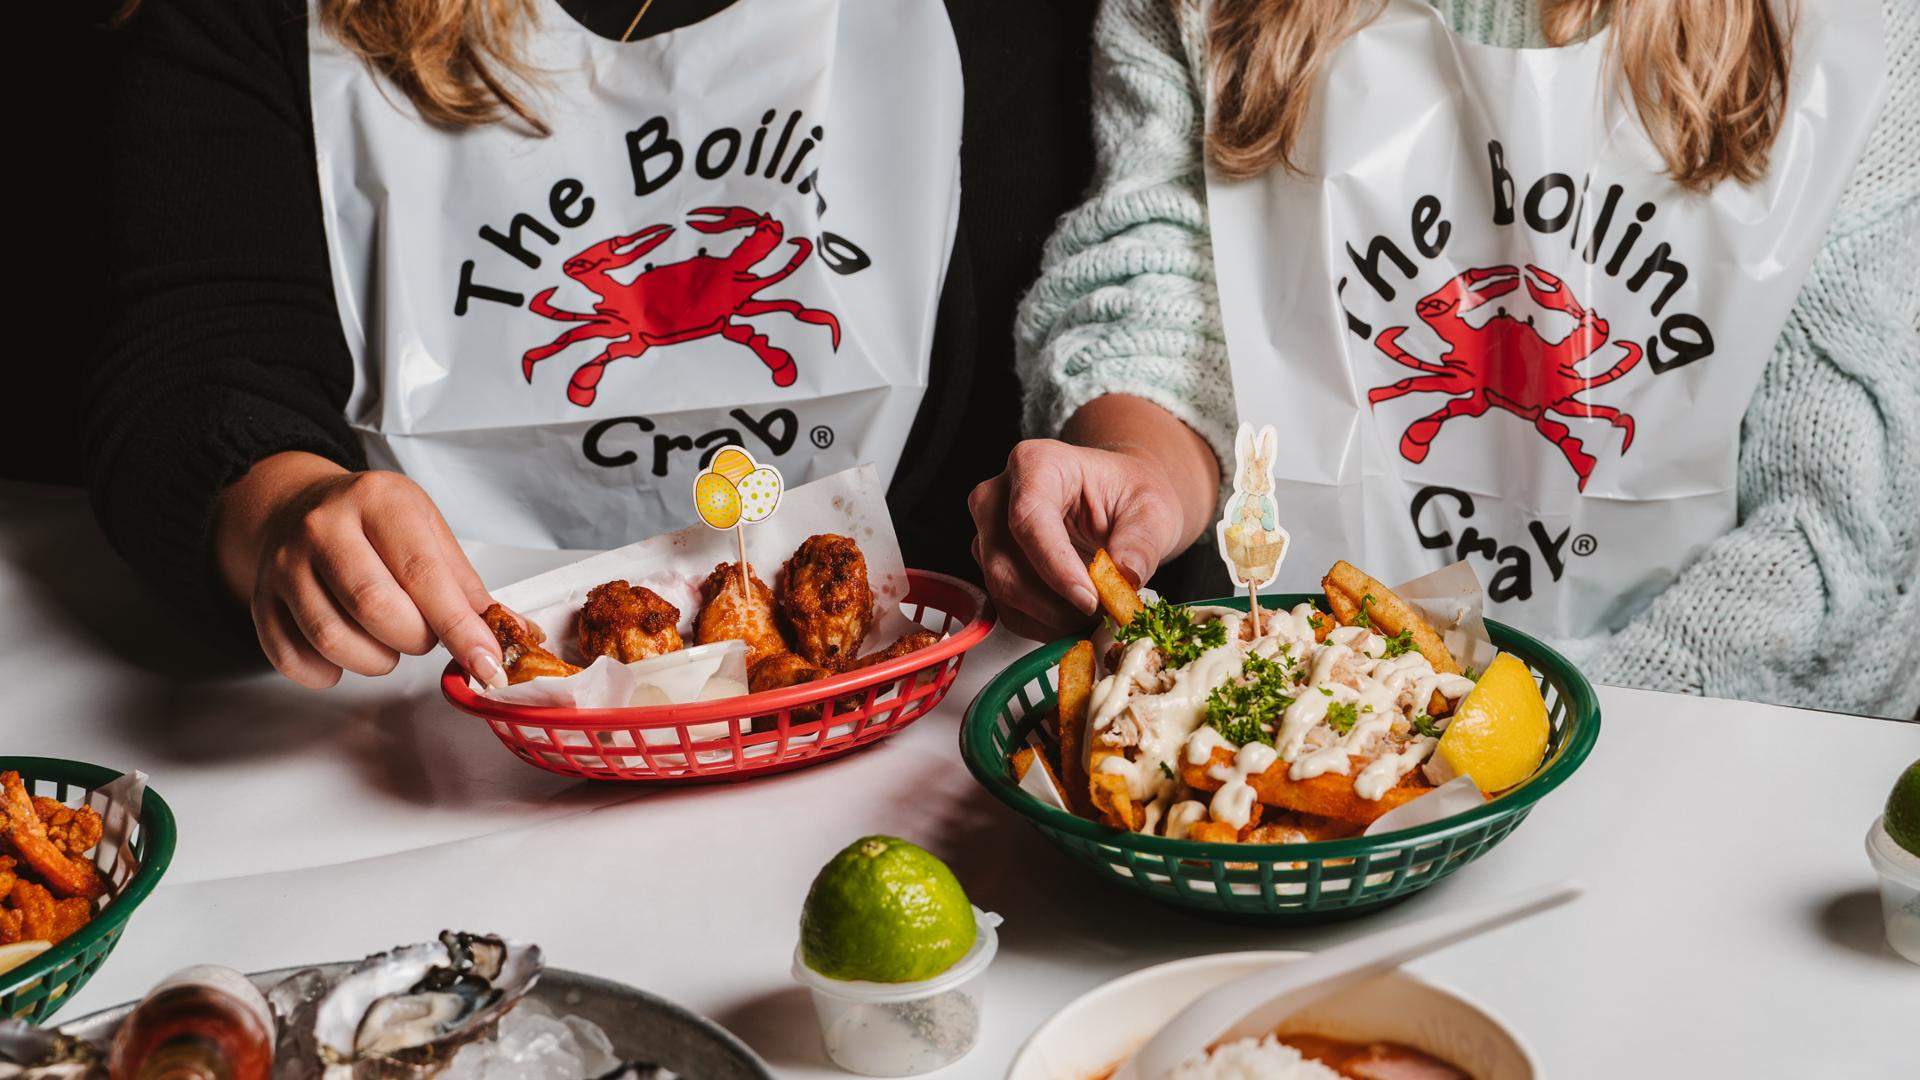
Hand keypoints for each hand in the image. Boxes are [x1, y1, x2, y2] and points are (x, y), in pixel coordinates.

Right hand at [214, 452, 505, 689]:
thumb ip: (467, 589)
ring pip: (332, 639)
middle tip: (423, 635)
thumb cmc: (373, 524)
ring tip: (388, 642)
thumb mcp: (428, 533)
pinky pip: (292, 658)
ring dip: (375, 660)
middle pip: (375, 608)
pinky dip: (326, 672)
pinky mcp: (261, 599)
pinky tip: (346, 656)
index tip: (486, 662)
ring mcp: (285, 563)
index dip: (458, 627)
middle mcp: (323, 527)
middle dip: (414, 639)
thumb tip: (511, 636)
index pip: (422, 574)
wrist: (297, 506)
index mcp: (378, 501)